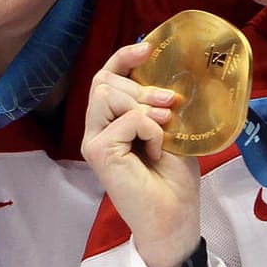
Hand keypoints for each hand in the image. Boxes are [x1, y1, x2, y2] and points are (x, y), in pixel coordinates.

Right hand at [82, 42, 200, 266]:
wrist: (174, 218)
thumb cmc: (173, 179)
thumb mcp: (169, 129)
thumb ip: (157, 104)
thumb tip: (160, 68)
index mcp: (110, 121)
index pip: (105, 77)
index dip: (124, 57)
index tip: (149, 48)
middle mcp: (96, 129)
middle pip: (103, 80)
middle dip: (141, 88)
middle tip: (170, 108)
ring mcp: (93, 141)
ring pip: (106, 93)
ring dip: (144, 106)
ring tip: (163, 130)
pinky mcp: (98, 152)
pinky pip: (126, 119)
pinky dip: (149, 129)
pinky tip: (156, 150)